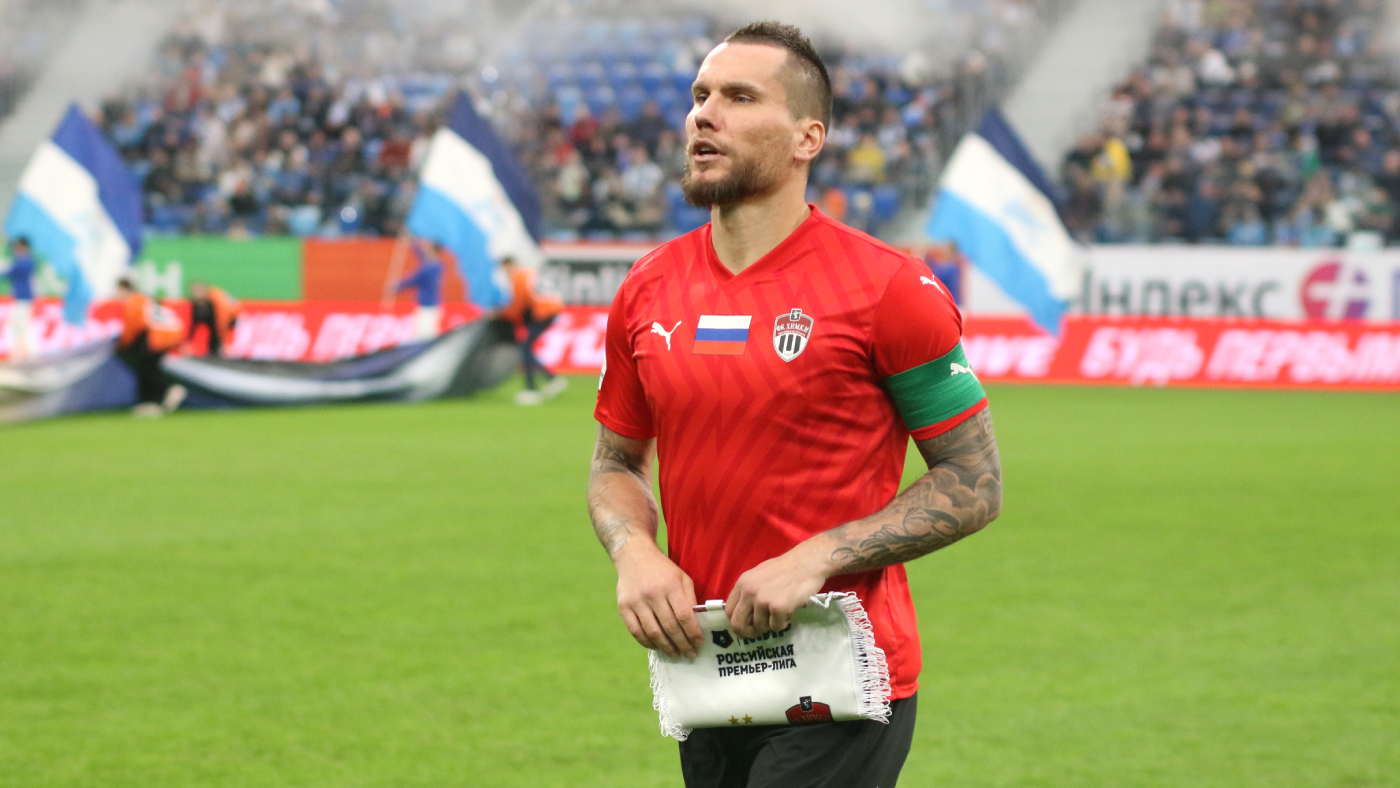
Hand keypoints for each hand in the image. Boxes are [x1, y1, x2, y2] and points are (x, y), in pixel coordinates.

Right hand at [614, 545, 703, 659]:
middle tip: (690, 654)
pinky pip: (636, 631)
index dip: (693, 633)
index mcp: (670, 585)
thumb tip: (696, 624)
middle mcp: (652, 594)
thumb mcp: (682, 577)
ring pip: (653, 632)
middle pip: (669, 627)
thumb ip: (689, 598)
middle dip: (682, 644)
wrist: (634, 555)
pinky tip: (657, 646)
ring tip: (675, 654)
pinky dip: (648, 643)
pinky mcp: (623, 607)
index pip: (684, 616)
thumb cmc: (662, 569)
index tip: (699, 644)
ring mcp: (636, 601)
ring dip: (666, 647)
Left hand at [725, 543, 828, 638]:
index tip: (744, 628)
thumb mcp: (759, 575)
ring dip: (770, 624)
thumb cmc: (786, 568)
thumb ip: (748, 592)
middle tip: (758, 632)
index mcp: (742, 583)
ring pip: (759, 627)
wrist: (807, 562)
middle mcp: (749, 592)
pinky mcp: (778, 608)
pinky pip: (776, 626)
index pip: (728, 611)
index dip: (736, 623)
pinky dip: (783, 622)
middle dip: (748, 632)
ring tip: (781, 612)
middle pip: (738, 624)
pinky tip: (789, 610)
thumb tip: (743, 613)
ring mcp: (763, 600)